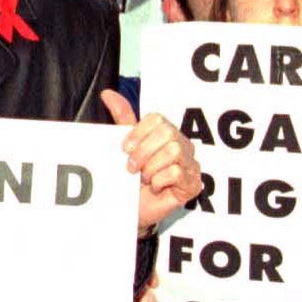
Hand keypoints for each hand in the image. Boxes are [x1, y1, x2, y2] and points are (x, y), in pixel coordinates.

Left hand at [100, 89, 201, 232]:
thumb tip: (108, 94)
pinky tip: (155, 187)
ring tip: (144, 178)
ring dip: (150, 167)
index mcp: (167, 133)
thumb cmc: (131, 177)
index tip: (125, 149)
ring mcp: (191, 164)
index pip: (157, 119)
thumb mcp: (126, 145)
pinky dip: (159, 180)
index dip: (138, 133)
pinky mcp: (193, 184)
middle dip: (143, 151)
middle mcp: (183, 145)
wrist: (132, 207)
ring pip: (173, 151)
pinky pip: (176, 172)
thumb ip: (122, 118)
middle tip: (133, 167)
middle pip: (167, 133)